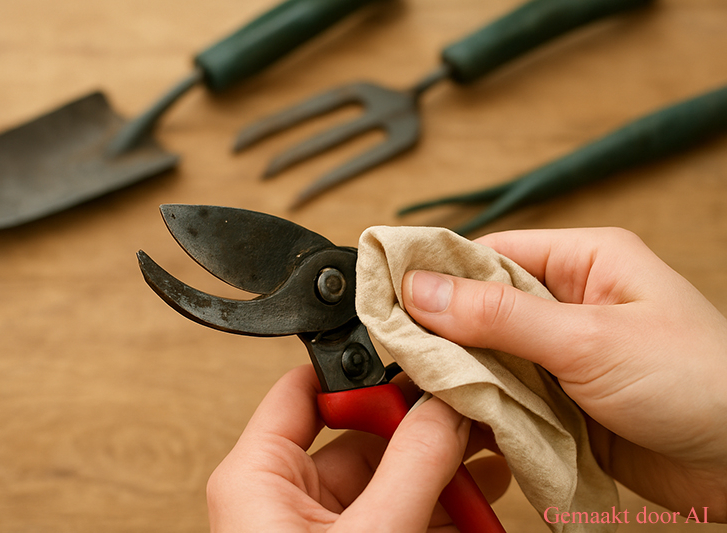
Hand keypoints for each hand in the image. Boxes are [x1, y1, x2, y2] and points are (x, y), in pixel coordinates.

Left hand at [207, 365, 510, 531]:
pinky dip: (437, 507)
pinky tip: (481, 501)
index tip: (415, 359)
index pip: (305, 391)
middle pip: (358, 433)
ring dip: (439, 468)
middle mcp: (282, 494)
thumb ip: (414, 464)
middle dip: (420, 427)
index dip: (360, 369)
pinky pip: (395, 512)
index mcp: (257, 475)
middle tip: (471, 411)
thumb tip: (447, 406)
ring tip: (492, 455)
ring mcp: (317, 527)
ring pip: (386, 475)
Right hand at [402, 227, 726, 520]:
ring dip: (462, 376)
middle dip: (444, 332)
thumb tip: (422, 288)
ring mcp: (564, 354)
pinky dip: (482, 409)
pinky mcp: (562, 400)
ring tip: (422, 391)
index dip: (438, 273)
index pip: (490, 253)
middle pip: (483, 306)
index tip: (390, 296)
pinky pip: (506, 396)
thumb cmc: (702, 382)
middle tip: (399, 353)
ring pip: (489, 356)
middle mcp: (570, 302)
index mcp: (585, 260)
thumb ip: (500, 315)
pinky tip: (457, 420)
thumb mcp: (589, 339)